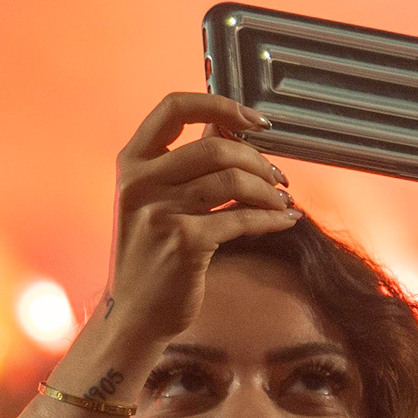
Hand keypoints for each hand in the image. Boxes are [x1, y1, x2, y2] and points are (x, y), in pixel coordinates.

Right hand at [104, 91, 298, 352]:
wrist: (135, 313)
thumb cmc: (152, 252)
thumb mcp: (157, 199)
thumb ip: (188, 161)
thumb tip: (228, 123)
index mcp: (132, 162)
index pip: (173, 107)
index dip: (219, 103)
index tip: (255, 121)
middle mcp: (140, 182)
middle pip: (216, 146)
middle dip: (258, 160)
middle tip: (278, 178)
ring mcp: (159, 212)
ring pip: (234, 181)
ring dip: (269, 190)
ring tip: (282, 202)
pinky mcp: (183, 243)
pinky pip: (242, 218)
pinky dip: (272, 219)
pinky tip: (285, 221)